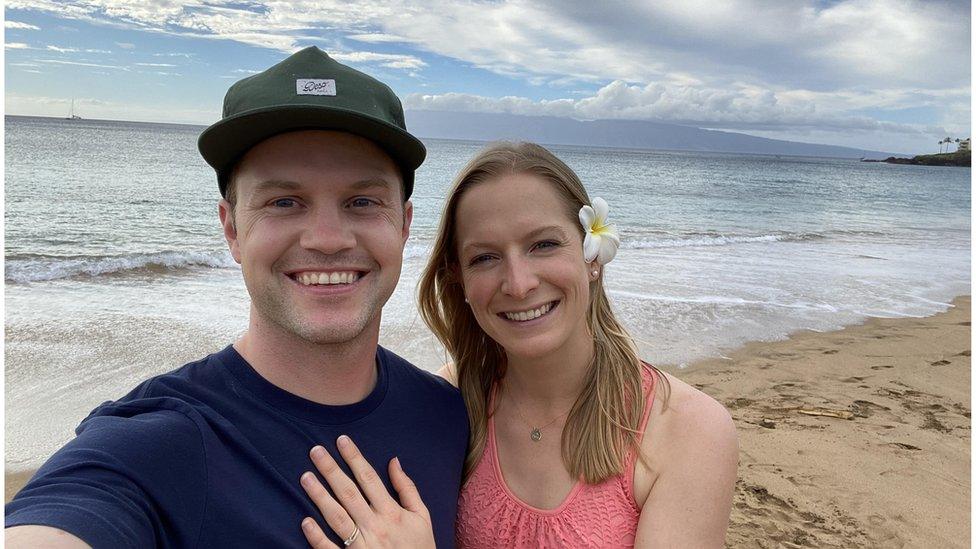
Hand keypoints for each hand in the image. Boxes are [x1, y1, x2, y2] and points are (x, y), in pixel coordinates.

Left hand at [300, 435, 434, 548]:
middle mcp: (375, 526)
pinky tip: (305, 522)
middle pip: (349, 493)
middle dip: (331, 470)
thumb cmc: (419, 548)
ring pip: (337, 517)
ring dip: (320, 496)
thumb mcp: (422, 517)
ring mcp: (361, 546)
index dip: (354, 458)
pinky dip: (317, 537)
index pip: (369, 479)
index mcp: (392, 512)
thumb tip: (394, 461)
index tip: (341, 440)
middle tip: (315, 451)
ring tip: (305, 477)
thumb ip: (408, 489)